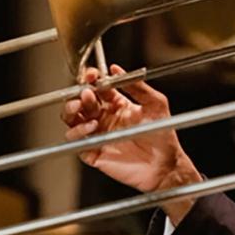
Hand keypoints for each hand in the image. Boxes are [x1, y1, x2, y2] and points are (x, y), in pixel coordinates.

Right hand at [62, 65, 201, 219]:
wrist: (164, 164)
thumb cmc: (162, 136)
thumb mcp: (155, 104)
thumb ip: (137, 86)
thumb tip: (117, 69)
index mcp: (116, 104)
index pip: (96, 87)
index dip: (91, 79)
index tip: (92, 75)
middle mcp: (104, 118)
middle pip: (79, 101)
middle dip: (79, 94)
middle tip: (86, 92)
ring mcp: (97, 135)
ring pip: (72, 119)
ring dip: (71, 110)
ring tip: (81, 106)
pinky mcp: (93, 152)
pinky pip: (76, 141)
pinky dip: (78, 132)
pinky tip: (92, 127)